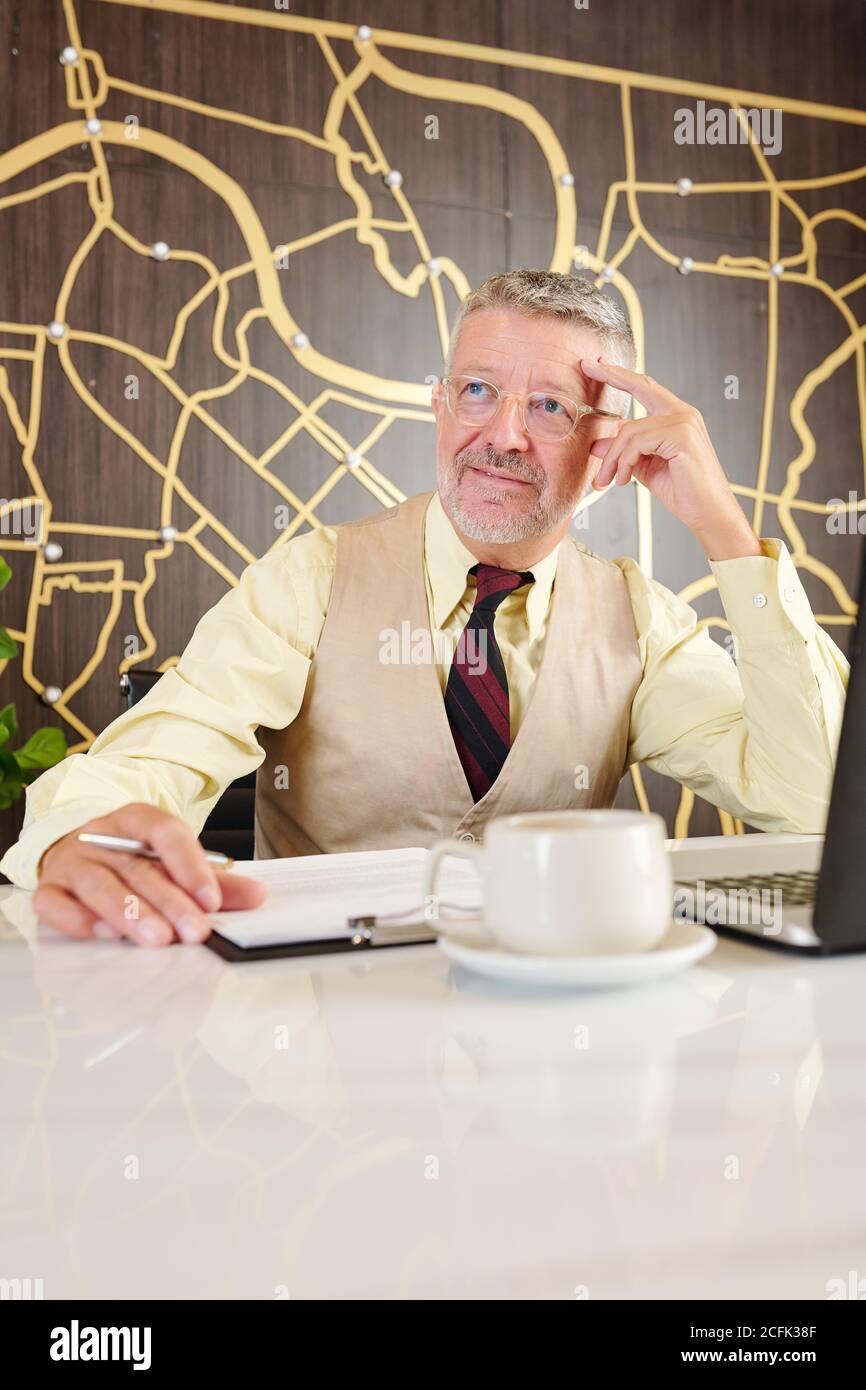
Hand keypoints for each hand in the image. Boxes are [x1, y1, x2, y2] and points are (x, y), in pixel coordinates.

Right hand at [33, 802, 266, 946]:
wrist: (76, 853)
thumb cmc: (131, 861)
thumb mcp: (172, 862)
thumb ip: (213, 880)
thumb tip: (257, 895)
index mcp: (136, 819)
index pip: (165, 832)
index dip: (191, 865)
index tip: (212, 899)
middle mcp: (101, 836)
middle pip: (137, 867)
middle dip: (170, 902)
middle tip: (195, 931)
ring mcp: (71, 861)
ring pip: (99, 884)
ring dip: (130, 913)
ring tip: (158, 938)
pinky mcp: (49, 889)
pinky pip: (55, 903)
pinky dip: (79, 920)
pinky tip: (105, 935)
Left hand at [580, 356, 762, 559]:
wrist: (708, 513)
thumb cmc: (683, 491)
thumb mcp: (644, 468)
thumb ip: (624, 452)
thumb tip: (597, 444)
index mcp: (677, 417)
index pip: (646, 387)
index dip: (621, 374)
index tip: (597, 364)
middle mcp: (683, 413)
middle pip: (640, 386)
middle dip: (611, 374)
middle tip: (584, 366)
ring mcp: (684, 422)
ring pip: (630, 430)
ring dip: (612, 458)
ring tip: (607, 480)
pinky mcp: (681, 437)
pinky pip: (637, 443)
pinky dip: (624, 463)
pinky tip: (624, 480)